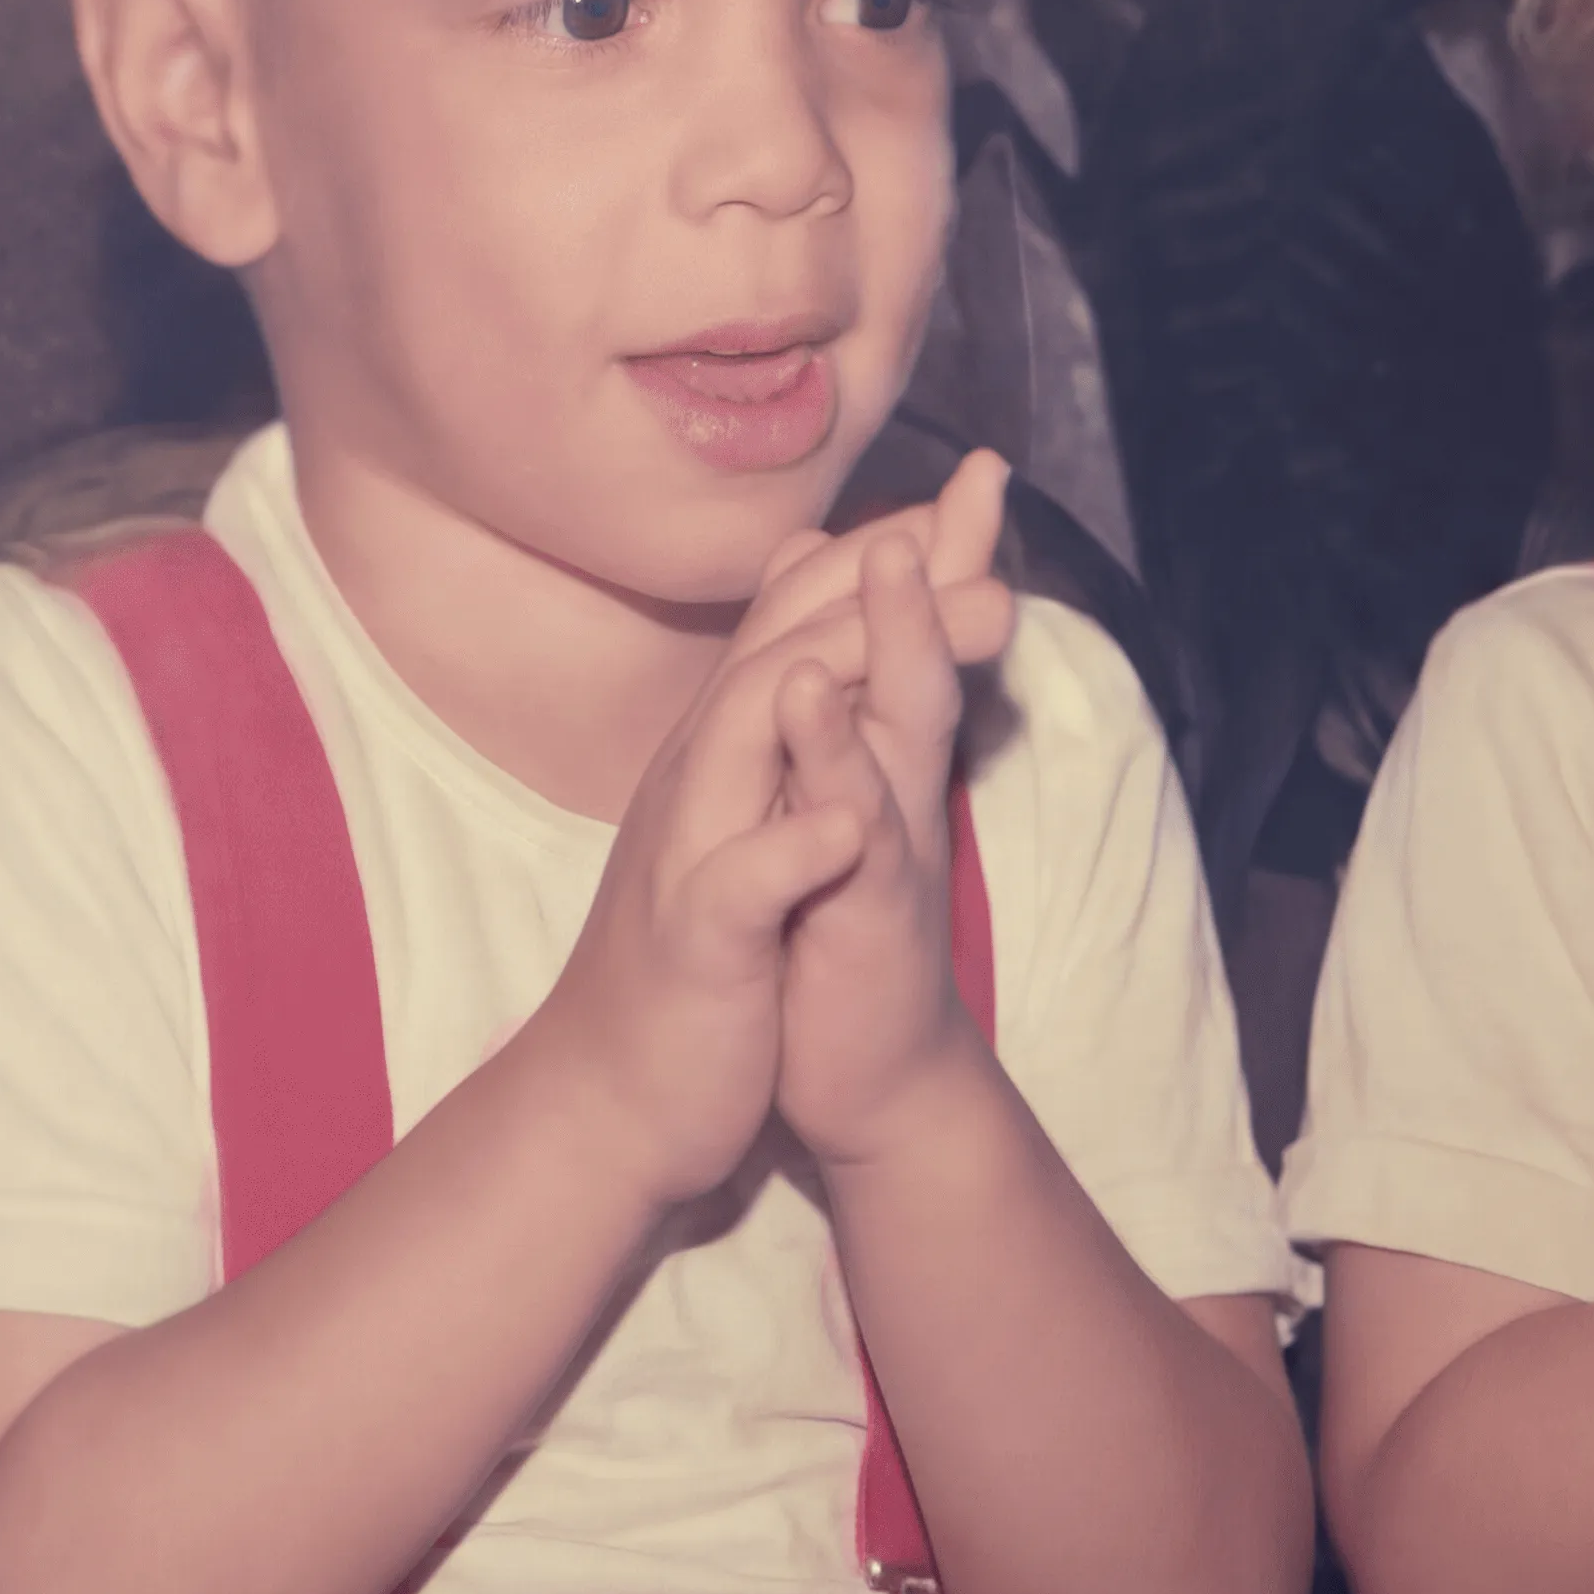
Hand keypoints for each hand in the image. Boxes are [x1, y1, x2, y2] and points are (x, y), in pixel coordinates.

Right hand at [523, 500, 996, 1209]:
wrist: (612, 1096)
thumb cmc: (700, 956)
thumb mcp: (744, 829)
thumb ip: (775, 739)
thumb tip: (811, 647)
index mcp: (725, 749)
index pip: (799, 620)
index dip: (883, 554)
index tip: (974, 498)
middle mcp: (702, 775)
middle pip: (784, 645)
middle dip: (879, 580)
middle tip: (982, 522)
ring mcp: (690, 850)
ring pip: (747, 735)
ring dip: (829, 677)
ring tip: (907, 624)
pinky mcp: (697, 940)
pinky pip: (739, 885)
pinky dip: (790, 847)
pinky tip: (843, 824)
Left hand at [771, 456, 1013, 1168]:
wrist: (865, 1075)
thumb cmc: (839, 932)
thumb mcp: (840, 817)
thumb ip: (851, 727)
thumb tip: (845, 649)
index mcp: (881, 754)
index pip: (906, 636)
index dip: (940, 553)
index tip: (976, 466)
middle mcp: (899, 786)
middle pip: (927, 654)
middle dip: (953, 565)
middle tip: (985, 476)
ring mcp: (888, 844)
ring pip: (902, 725)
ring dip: (902, 638)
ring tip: (893, 555)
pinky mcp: (861, 910)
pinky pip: (849, 825)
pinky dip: (832, 760)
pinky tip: (808, 700)